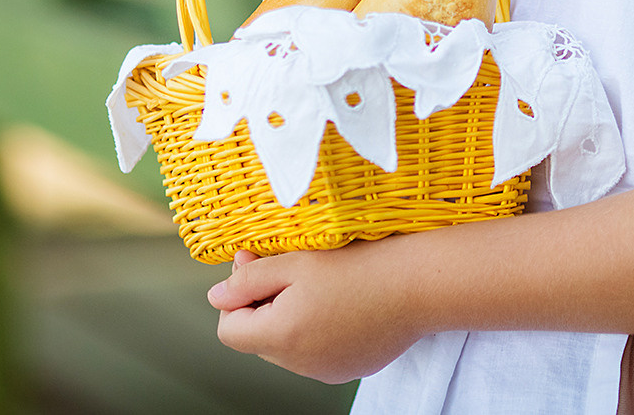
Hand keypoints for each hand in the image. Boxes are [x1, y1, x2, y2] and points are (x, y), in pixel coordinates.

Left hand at [208, 242, 421, 382]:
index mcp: (281, 337)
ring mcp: (326, 371)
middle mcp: (300, 364)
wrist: (416, 285)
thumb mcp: (294, 263)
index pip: (228, 330)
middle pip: (258, 338)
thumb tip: (217, 296)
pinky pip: (316, 352)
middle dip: (263, 305)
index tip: (255, 267)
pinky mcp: (349, 369)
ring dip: (291, 317)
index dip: (234, 298)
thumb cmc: (357, 266)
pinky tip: (342, 303)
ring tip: (322, 286)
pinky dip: (318, 329)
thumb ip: (248, 281)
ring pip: (287, 346)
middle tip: (289, 268)